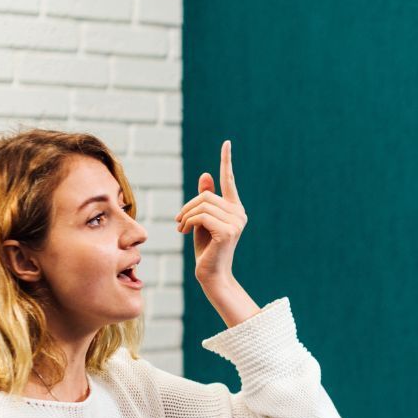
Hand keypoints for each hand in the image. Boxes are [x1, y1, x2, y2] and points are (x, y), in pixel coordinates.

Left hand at [176, 140, 246, 286]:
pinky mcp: (227, 231)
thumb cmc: (206, 249)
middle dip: (188, 207)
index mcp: (234, 209)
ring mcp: (235, 222)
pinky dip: (188, 222)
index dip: (226, 161)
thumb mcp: (202, 220)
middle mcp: (239, 213)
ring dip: (186, 216)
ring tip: (182, 228)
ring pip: (201, 205)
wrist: (211, 274)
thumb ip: (205, 200)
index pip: (229, 180)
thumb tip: (205, 174)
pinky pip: (200, 216)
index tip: (227, 143)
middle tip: (179, 222)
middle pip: (205, 196)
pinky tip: (185, 232)